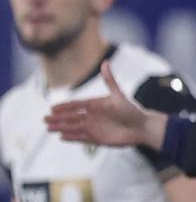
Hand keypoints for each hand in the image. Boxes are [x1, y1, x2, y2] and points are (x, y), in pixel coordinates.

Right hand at [44, 61, 167, 149]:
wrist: (143, 127)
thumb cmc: (133, 110)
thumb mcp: (119, 95)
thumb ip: (110, 80)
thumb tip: (105, 62)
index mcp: (96, 105)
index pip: (76, 105)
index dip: (64, 107)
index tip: (52, 108)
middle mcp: (93, 116)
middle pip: (71, 117)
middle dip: (58, 119)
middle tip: (45, 119)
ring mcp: (95, 128)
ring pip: (74, 128)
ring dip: (62, 128)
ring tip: (49, 129)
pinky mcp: (99, 139)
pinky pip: (82, 139)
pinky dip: (73, 138)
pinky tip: (62, 138)